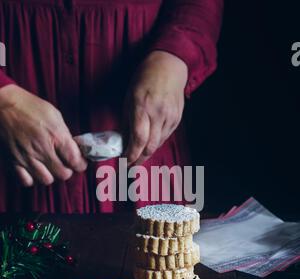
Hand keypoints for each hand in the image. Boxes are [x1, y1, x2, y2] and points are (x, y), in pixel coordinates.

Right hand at [0, 85, 86, 186]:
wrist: (2, 105)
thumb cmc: (29, 107)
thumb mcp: (54, 115)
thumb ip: (65, 134)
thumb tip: (74, 148)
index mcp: (56, 136)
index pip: (76, 162)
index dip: (81, 164)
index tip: (80, 162)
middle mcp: (43, 150)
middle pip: (63, 174)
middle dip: (67, 170)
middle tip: (64, 163)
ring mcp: (27, 157)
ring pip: (47, 180)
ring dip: (51, 175)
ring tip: (49, 166)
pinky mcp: (14, 161)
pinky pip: (27, 181)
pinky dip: (32, 178)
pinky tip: (34, 169)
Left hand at [124, 50, 187, 164]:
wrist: (169, 66)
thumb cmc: (144, 79)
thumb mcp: (129, 98)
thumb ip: (127, 122)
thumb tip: (123, 143)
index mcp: (143, 107)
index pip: (138, 139)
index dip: (131, 155)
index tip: (124, 163)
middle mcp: (158, 114)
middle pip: (150, 146)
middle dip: (139, 159)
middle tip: (129, 166)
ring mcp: (170, 117)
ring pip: (158, 144)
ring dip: (147, 153)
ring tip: (137, 157)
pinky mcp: (177, 119)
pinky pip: (165, 137)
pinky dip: (156, 143)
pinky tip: (149, 144)